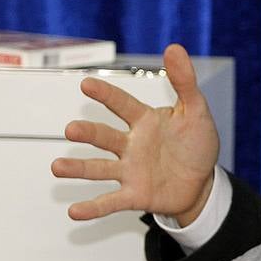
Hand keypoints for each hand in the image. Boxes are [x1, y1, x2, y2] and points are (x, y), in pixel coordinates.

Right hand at [51, 43, 219, 223]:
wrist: (203, 182)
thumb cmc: (196, 144)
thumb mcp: (196, 111)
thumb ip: (185, 82)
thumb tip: (174, 48)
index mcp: (145, 121)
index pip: (123, 104)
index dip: (106, 95)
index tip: (86, 84)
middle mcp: (131, 145)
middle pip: (105, 137)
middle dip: (88, 133)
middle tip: (71, 130)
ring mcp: (130, 170)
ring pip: (99, 168)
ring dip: (79, 169)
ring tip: (57, 168)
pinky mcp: (135, 195)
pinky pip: (111, 201)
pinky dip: (93, 208)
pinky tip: (75, 212)